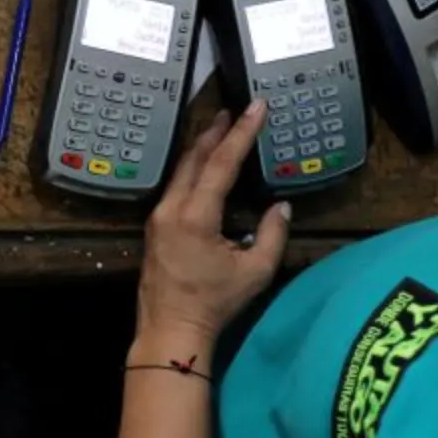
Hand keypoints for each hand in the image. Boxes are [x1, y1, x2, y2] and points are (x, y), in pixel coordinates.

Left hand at [135, 104, 289, 356]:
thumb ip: (272, 234)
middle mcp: (171, 208)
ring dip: (202, 148)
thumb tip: (282, 206)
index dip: (241, 133)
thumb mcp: (255, 271)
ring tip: (220, 129)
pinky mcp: (155, 226)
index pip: (221, 163)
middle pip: (194, 158)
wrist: (170, 330)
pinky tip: (203, 164)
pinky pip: (175, 185)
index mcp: (195, 215)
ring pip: (181, 170)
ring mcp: (158, 216)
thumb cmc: (214, 303)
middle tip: (233, 110)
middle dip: (216, 132)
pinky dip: (192, 168)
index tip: (255, 108)